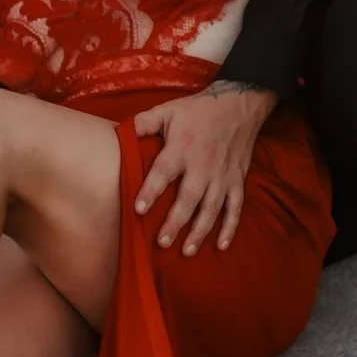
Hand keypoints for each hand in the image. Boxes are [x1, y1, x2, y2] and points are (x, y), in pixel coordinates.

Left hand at [133, 83, 277, 256]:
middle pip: (188, 198)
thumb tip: (118, 133)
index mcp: (182, 148)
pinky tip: (221, 246)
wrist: (239, 104)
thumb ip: (143, 123)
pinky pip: (235, 208)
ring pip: (212, 208)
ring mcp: (222, 176)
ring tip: (187, 251)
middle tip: (162, 242)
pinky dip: (230, 228)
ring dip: (200, 231)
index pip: (163, 172)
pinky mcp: (237, 180)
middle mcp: (203, 165)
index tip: (139, 209)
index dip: (151, 190)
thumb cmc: (198, 110)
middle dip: (175, 222)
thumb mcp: (168, 110)